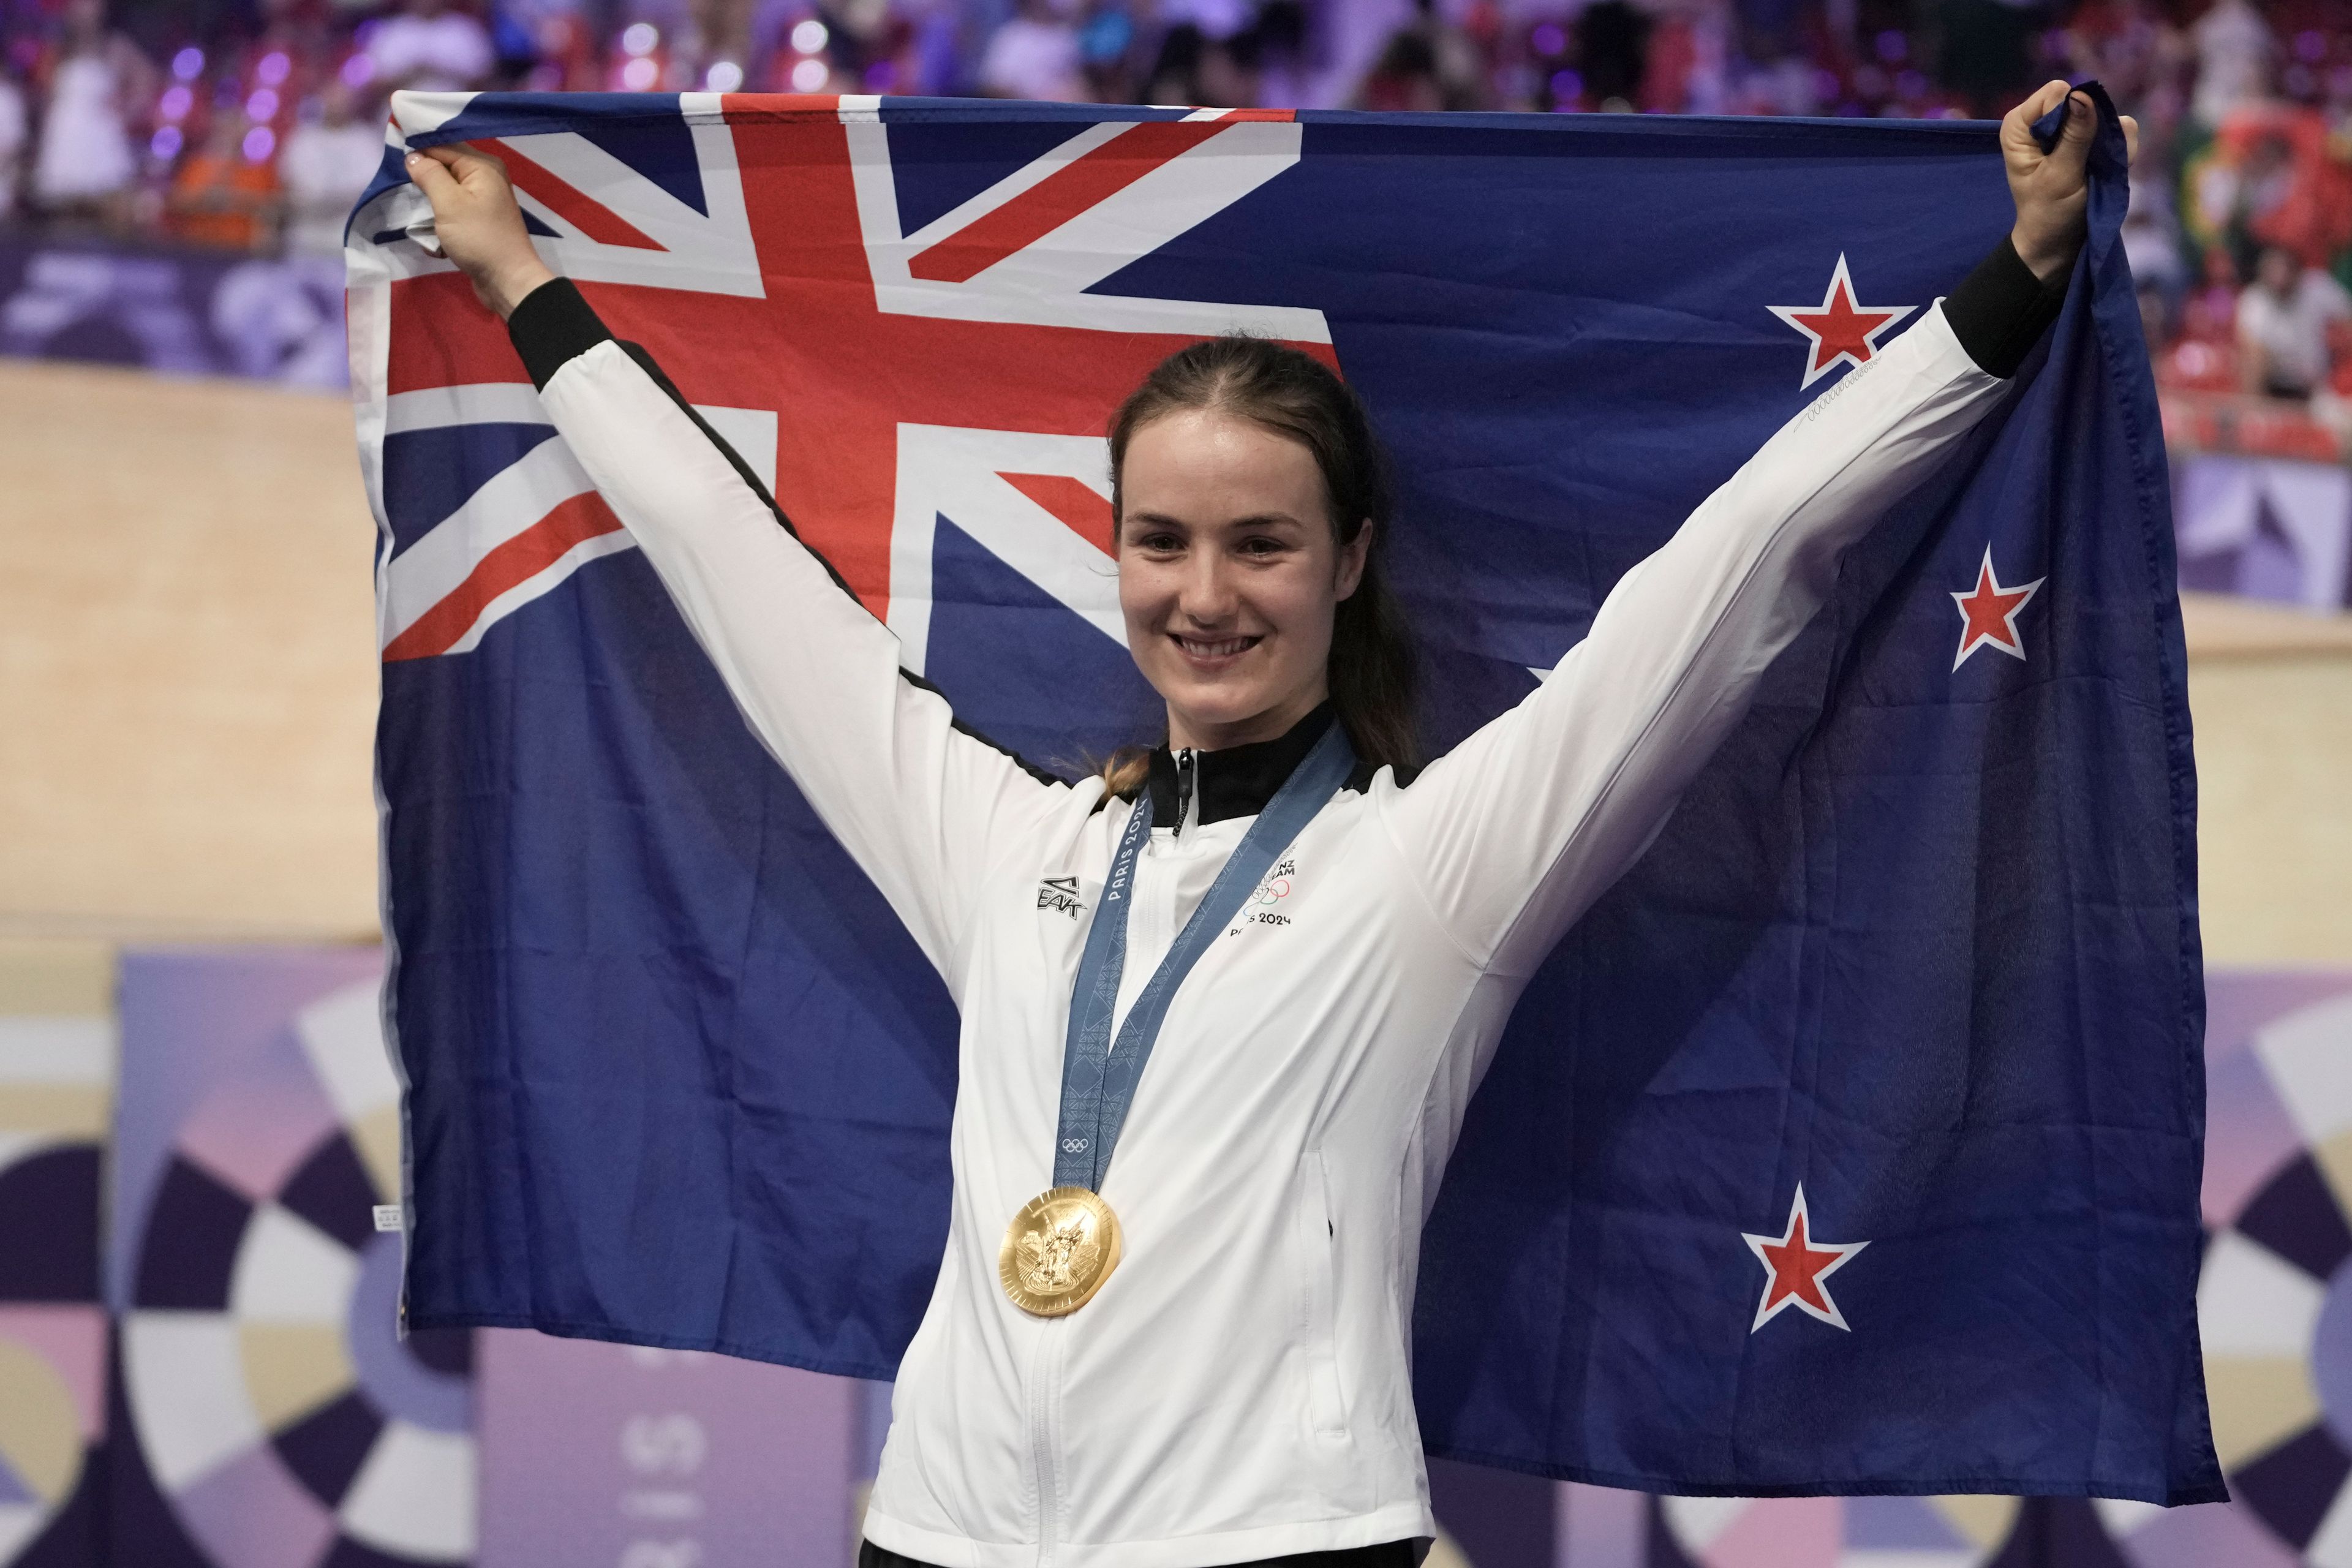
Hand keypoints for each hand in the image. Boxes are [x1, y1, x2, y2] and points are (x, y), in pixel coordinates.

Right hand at [404, 143, 556, 319]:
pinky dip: (442, 224)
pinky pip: (452, 212)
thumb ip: (429, 174)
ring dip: (431, 208)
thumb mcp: (449, 202)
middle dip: (425, 183)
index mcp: (482, 165)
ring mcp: (483, 199)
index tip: (396, 165)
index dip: (418, 153)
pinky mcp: (479, 219)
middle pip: (442, 168)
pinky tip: (439, 241)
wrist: (507, 281)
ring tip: (428, 224)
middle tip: (413, 198)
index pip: (442, 145)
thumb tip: (412, 156)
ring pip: (444, 192)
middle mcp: (486, 176)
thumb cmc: (479, 238)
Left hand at [2001, 80, 2138, 284]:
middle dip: (2093, 132)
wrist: (2060, 242)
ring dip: (2109, 145)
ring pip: (2109, 114)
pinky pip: (2123, 131)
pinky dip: (2121, 153)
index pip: (2056, 93)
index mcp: (2021, 124)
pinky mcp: (2096, 138)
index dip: (2068, 120)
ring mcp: (2074, 126)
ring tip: (2094, 173)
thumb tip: (2082, 96)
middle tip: (2084, 166)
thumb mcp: (2060, 176)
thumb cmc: (2049, 212)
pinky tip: (2106, 174)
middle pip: (2085, 99)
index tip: (2063, 154)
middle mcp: (2045, 119)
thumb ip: (2073, 137)